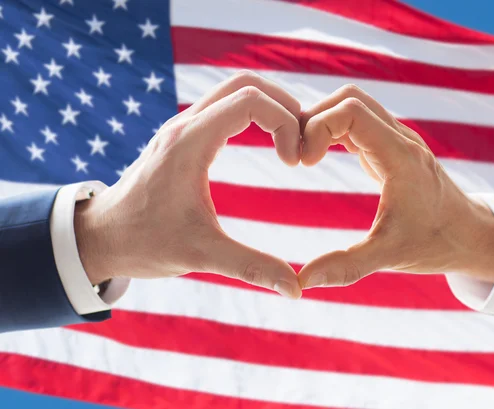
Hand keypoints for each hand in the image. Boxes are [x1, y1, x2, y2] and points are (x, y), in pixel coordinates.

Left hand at [74, 71, 302, 298]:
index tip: (293, 162)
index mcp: (189, 143)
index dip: (285, 122)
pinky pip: (224, 105)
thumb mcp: (200, 256)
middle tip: (301, 143)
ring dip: (269, 107)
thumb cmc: (144, 243)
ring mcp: (182, 126)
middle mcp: (185, 124)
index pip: (250, 100)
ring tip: (290, 143)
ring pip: (235, 90)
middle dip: (284, 106)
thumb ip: (251, 267)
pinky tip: (267, 143)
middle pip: (246, 83)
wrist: (101, 236)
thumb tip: (295, 289)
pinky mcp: (182, 135)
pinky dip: (253, 114)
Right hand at [297, 85, 493, 288]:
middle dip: (314, 118)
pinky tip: (320, 156)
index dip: (317, 128)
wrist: (469, 235)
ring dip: (323, 121)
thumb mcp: (389, 257)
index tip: (303, 164)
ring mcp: (398, 139)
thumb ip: (345, 267)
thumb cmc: (434, 244)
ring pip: (354, 104)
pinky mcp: (392, 146)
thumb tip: (302, 282)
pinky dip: (333, 129)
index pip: (351, 111)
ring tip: (305, 155)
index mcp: (401, 157)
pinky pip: (358, 120)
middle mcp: (401, 139)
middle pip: (349, 98)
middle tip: (298, 156)